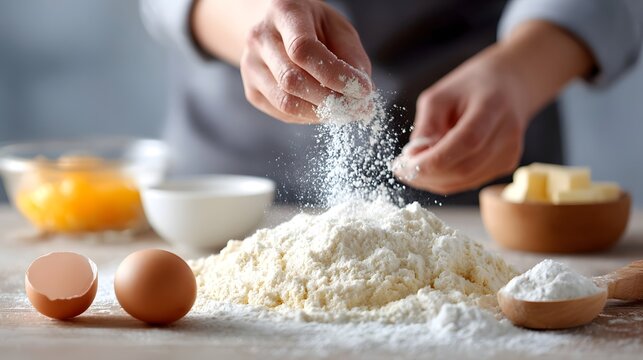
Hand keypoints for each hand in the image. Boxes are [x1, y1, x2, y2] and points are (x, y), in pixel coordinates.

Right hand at [240, 0, 371, 123]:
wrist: (279, 29)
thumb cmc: (315, 28)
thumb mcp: (338, 29)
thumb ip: (351, 57)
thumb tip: (362, 94)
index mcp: (284, 12)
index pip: (303, 50)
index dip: (335, 74)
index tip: (363, 89)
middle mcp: (260, 38)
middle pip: (292, 80)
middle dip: (331, 99)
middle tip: (359, 108)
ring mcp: (251, 66)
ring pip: (286, 103)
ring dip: (321, 113)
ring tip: (344, 110)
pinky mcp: (251, 91)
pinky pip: (282, 113)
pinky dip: (309, 116)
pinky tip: (323, 108)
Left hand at [393, 21, 593, 193]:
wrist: (511, 85)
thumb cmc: (472, 86)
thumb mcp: (440, 95)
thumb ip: (426, 126)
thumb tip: (413, 157)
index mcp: (492, 108)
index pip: (465, 143)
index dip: (432, 161)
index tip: (403, 167)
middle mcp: (507, 134)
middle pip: (464, 168)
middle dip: (427, 175)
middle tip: (401, 171)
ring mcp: (509, 153)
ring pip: (465, 180)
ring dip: (433, 181)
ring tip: (413, 169)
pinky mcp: (506, 165)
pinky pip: (470, 181)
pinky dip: (446, 180)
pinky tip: (432, 168)